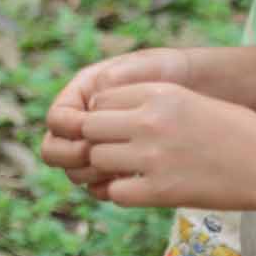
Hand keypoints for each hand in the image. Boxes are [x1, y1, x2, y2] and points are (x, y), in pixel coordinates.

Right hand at [40, 47, 189, 187]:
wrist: (200, 91)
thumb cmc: (170, 72)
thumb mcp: (145, 66)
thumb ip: (117, 79)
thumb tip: (94, 100)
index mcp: (82, 95)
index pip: (56, 120)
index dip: (68, 128)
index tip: (88, 130)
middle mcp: (84, 123)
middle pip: (55, 150)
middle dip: (70, 156)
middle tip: (95, 157)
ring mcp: (100, 147)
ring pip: (74, 171)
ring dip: (89, 174)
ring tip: (117, 169)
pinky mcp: (117, 168)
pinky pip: (97, 186)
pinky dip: (105, 188)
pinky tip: (129, 181)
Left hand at [78, 82, 255, 209]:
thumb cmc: (238, 130)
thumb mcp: (191, 99)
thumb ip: (153, 102)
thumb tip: (114, 112)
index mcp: (160, 92)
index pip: (102, 97)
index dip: (103, 113)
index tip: (116, 126)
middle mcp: (150, 120)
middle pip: (90, 127)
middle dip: (96, 139)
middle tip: (114, 149)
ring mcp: (153, 156)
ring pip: (97, 158)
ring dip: (106, 167)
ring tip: (127, 170)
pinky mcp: (161, 191)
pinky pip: (115, 191)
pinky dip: (120, 192)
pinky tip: (138, 189)